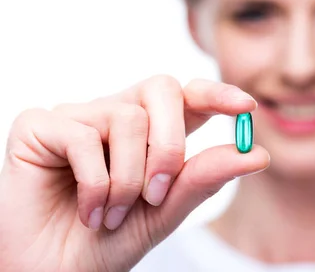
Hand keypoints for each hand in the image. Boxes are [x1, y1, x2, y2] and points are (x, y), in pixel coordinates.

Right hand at [0, 75, 269, 271]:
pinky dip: (95, 184)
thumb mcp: (163, 213)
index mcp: (150, 133)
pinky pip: (83, 136)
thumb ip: (203, 179)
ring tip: (112, 216)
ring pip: (128, 119)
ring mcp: (79, 117)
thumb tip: (257, 153)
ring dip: (128, 179)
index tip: (247, 107)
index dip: (217, 94)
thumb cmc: (105, 243)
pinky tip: (88, 212)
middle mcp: (116, 116)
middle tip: (158, 194)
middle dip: (171, 144)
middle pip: (162, 88)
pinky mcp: (40, 126)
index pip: (188, 96)